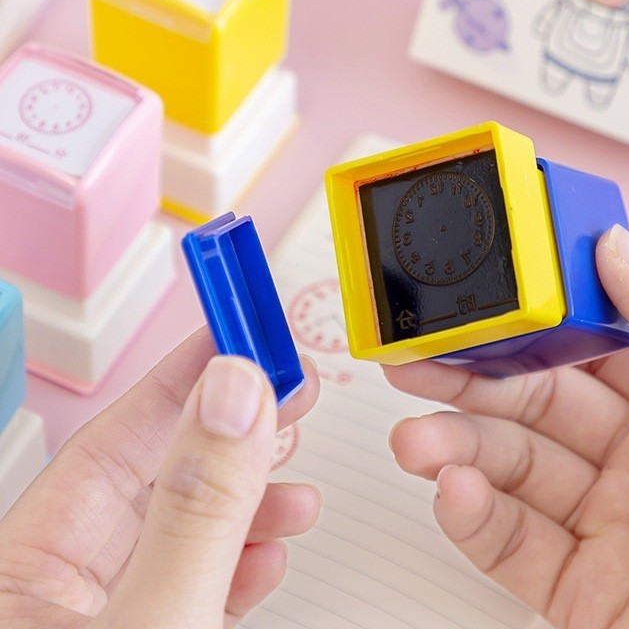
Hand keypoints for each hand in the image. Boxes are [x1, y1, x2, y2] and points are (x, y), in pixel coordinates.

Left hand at [0, 328, 319, 628]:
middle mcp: (54, 595)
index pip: (108, 442)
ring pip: (181, 533)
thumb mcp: (153, 621)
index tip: (239, 332)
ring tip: (297, 491)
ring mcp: (104, 623)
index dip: (181, 377)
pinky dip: (241, 563)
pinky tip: (271, 553)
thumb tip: (233, 396)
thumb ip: (195, 511)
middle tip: (286, 386)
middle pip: (152, 478)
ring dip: (249, 502)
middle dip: (230, 431)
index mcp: (19, 573)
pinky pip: (194, 586)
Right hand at [385, 226, 628, 628]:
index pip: (594, 341)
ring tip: (419, 439)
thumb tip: (618, 250)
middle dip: (473, 380)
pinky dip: (476, 520)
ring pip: (515, 470)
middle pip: (538, 401)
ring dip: (458, 449)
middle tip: (418, 360)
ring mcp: (614, 523)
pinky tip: (456, 494)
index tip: (484, 300)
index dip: (535, 318)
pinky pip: (515, 548)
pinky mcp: (587, 591)